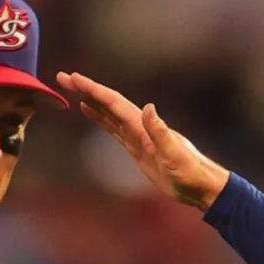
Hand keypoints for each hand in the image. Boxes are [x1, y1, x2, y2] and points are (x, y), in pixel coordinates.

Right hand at [56, 71, 229, 210]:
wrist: (200, 186)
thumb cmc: (191, 172)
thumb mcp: (175, 155)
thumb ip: (161, 133)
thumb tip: (148, 108)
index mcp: (144, 126)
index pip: (114, 103)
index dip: (94, 90)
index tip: (74, 78)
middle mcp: (139, 127)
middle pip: (107, 103)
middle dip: (86, 89)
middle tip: (63, 76)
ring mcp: (137, 136)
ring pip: (108, 113)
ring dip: (90, 99)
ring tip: (71, 88)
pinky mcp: (137, 148)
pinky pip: (113, 129)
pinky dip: (100, 117)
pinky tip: (89, 110)